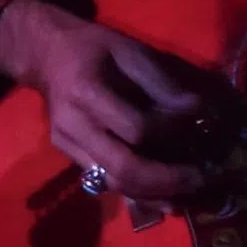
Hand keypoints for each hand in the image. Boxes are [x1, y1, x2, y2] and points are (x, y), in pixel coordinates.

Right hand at [0, 0, 236, 206]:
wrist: (47, 54)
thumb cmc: (94, 48)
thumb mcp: (131, 51)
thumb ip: (162, 83)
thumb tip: (197, 110)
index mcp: (87, 92)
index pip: (136, 128)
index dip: (170, 131)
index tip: (194, 124)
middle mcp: (73, 125)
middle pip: (123, 168)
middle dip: (165, 180)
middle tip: (199, 179)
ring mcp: (67, 144)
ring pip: (113, 183)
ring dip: (152, 194)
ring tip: (184, 194)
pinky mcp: (68, 155)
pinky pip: (105, 182)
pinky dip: (135, 193)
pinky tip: (160, 197)